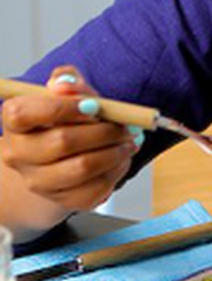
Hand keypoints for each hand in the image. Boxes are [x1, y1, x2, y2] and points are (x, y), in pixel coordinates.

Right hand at [0, 67, 139, 212]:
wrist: (64, 153)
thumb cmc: (68, 117)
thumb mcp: (70, 91)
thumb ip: (69, 80)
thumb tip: (66, 83)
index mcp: (14, 121)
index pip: (25, 114)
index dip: (62, 108)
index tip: (93, 105)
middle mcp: (18, 154)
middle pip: (61, 142)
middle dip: (102, 131)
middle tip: (125, 125)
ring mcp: (38, 182)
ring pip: (81, 169)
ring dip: (114, 152)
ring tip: (129, 140)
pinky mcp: (62, 200)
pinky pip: (94, 189)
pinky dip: (116, 171)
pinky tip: (122, 158)